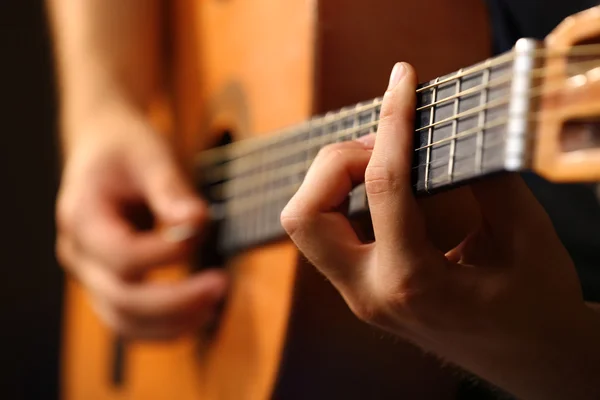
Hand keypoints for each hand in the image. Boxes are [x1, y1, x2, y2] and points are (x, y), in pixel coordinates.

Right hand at [56, 102, 227, 339]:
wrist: (102, 146)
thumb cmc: (125, 147)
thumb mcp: (149, 154)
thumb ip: (171, 189)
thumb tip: (198, 221)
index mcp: (81, 216)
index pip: (122, 255)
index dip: (165, 254)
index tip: (202, 232)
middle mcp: (78, 253)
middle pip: (121, 299)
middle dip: (176, 300)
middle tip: (221, 283)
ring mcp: (90, 273)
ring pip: (123, 321)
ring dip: (172, 322)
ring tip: (214, 304)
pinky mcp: (107, 283)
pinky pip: (130, 321)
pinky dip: (163, 327)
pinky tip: (199, 314)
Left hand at [281, 62, 599, 398]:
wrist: (532, 361)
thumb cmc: (537, 308)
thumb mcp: (526, 239)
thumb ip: (488, 180)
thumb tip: (452, 129)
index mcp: (413, 283)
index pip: (384, 186)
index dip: (392, 122)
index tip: (402, 81)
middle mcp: (369, 293)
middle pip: (304, 215)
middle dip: (337, 162)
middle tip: (386, 145)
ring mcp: (358, 295)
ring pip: (304, 224)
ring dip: (332, 180)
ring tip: (382, 160)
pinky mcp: (360, 289)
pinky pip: (325, 232)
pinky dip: (341, 197)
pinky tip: (379, 182)